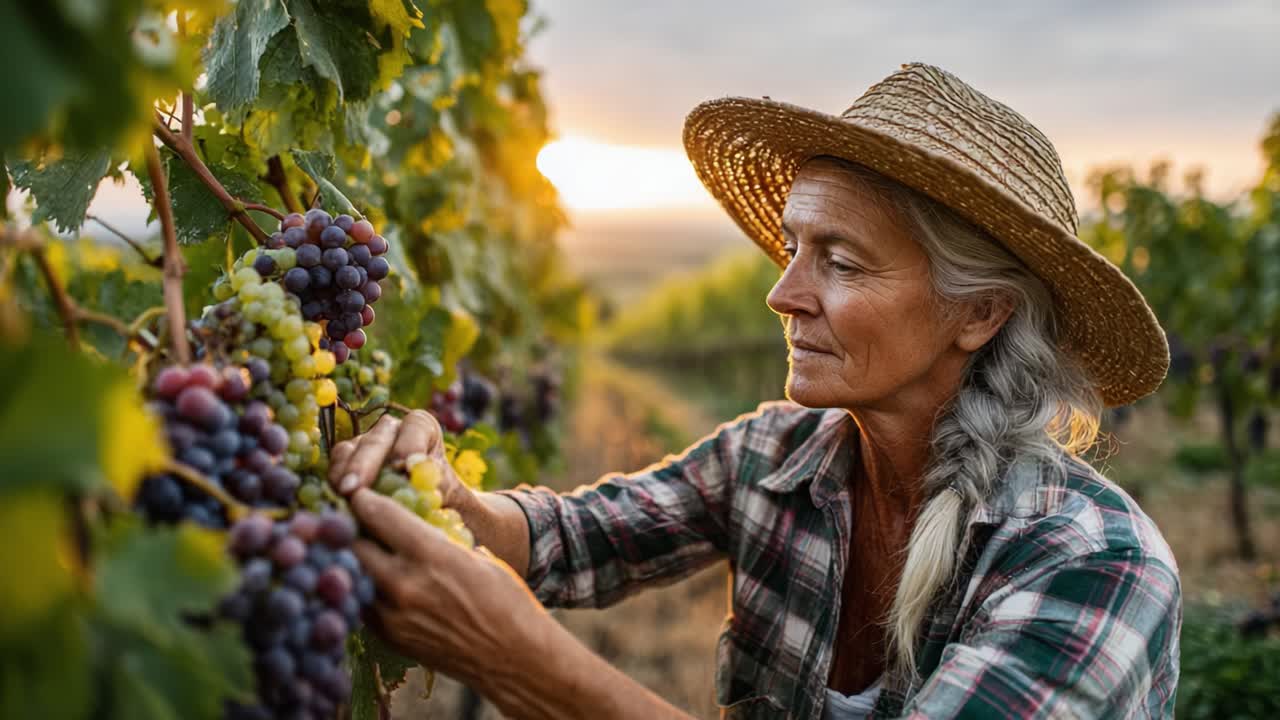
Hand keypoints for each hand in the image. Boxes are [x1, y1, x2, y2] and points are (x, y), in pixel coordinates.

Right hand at [328, 410, 476, 515]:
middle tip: (358, 487)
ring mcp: (364, 442)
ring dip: (346, 472)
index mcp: (422, 427)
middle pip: (376, 439)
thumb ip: (440, 483)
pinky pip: (336, 464)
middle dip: (366, 463)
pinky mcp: (345, 460)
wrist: (428, 511)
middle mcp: (390, 429)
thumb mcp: (452, 490)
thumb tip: (424, 480)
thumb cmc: (442, 497)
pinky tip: (337, 498)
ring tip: (345, 494)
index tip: (408, 467)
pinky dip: (335, 480)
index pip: (415, 427)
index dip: (410, 446)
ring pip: (350, 449)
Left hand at [347, 487, 549, 686]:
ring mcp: (391, 615)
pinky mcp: (388, 638)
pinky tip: (376, 582)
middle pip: (352, 544)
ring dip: (353, 560)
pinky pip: (362, 603)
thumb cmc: (505, 599)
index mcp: (430, 555)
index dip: (363, 499)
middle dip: (351, 528)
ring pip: (351, 575)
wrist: (513, 658)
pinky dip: (364, 588)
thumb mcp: (475, 555)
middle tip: (351, 520)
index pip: (378, 514)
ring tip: (360, 549)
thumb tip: (410, 524)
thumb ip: (437, 539)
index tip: (358, 493)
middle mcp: (403, 584)